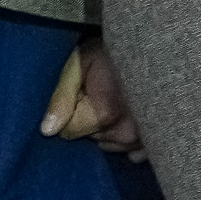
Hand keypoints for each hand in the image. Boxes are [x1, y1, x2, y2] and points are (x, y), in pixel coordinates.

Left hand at [40, 40, 144, 157]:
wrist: (152, 46)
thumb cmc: (110, 52)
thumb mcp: (79, 64)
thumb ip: (61, 98)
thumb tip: (47, 131)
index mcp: (105, 115)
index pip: (70, 131)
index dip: (70, 111)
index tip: (82, 92)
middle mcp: (126, 133)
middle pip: (91, 137)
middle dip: (90, 119)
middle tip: (102, 92)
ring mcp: (143, 139)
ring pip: (110, 145)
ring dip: (107, 128)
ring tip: (117, 99)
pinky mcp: (154, 141)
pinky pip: (133, 153)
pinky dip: (127, 141)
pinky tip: (128, 118)